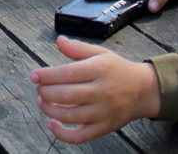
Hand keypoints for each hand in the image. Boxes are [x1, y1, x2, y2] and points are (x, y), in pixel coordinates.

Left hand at [31, 36, 160, 143]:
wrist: (144, 90)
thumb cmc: (117, 70)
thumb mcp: (101, 53)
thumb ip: (78, 49)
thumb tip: (58, 41)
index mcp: (100, 69)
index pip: (68, 73)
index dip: (47, 76)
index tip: (34, 76)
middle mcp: (102, 91)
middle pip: (67, 95)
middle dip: (46, 92)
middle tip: (38, 89)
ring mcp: (104, 112)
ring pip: (70, 116)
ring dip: (50, 110)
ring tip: (42, 102)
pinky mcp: (104, 127)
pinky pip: (80, 136)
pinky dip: (62, 134)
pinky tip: (51, 124)